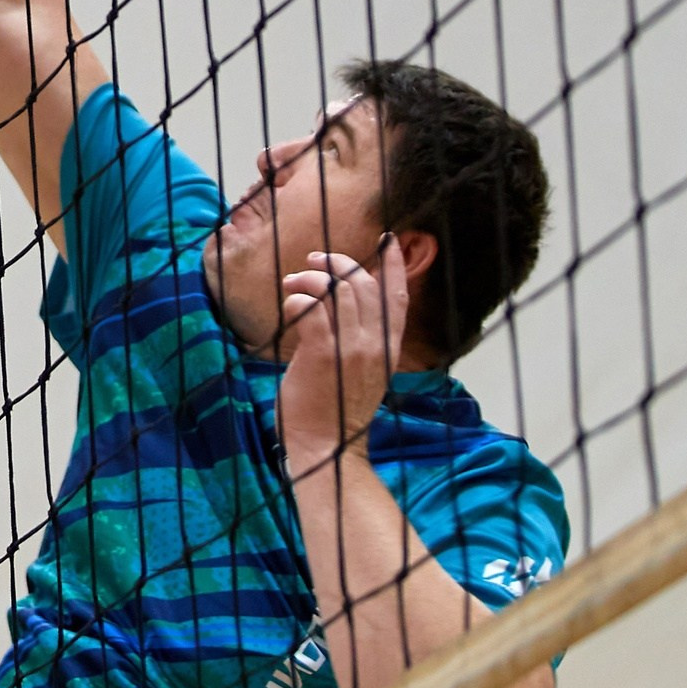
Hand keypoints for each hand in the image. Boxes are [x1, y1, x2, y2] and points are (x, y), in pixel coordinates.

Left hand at [276, 236, 408, 470]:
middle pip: (363, 284)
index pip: (398, 297)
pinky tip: (288, 307)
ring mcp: (351, 348)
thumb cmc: (334, 411)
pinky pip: (311, 308)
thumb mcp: (361, 373)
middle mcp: (375, 345)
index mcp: (389, 349)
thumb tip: (340, 307)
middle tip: (312, 260)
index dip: (393, 265)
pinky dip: (297, 299)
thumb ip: (360, 341)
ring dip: (310, 278)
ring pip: (337, 290)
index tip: (387, 239)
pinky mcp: (323, 352)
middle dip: (337, 263)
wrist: (326, 448)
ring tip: (292, 284)